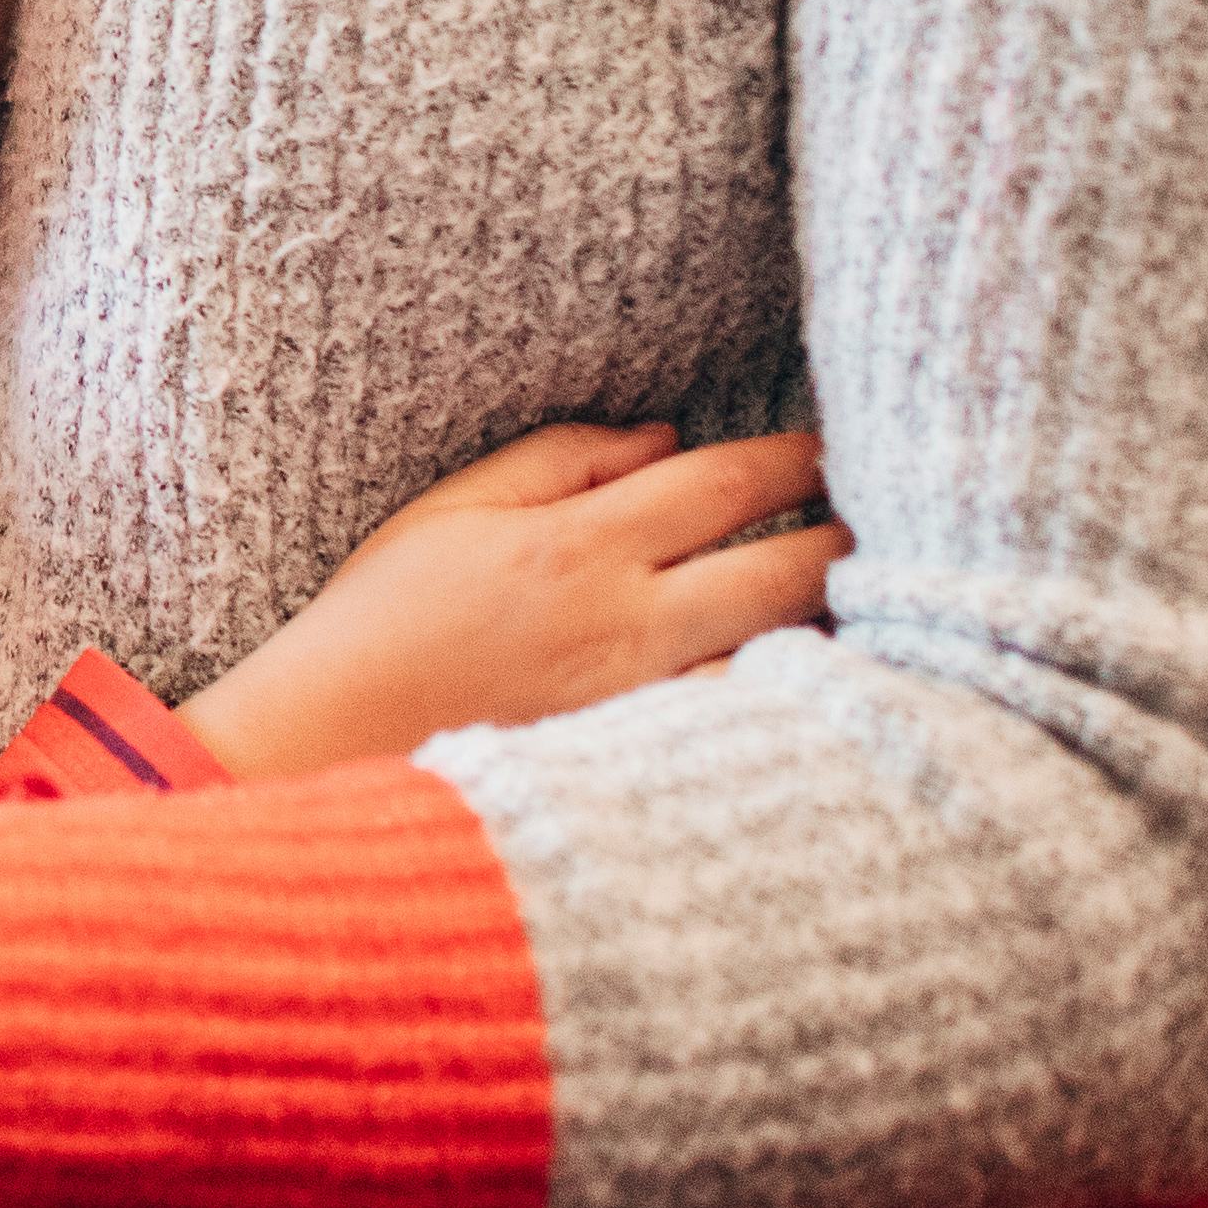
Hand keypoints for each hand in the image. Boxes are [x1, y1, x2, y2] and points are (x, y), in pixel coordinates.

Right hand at [181, 423, 846, 782]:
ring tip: (868, 611)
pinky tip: (803, 696)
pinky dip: (780, 708)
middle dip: (844, 541)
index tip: (836, 446)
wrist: (323, 745)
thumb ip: (559, 460)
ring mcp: (640, 708)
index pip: (722, 485)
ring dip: (827, 632)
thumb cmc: (377, 619)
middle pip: (782, 575)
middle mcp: (627, 627)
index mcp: (580, 547)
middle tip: (884, 523)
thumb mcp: (451, 510)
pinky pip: (737, 734)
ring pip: (778, 664)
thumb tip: (662, 438)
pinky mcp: (633, 768)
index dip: (791, 460)